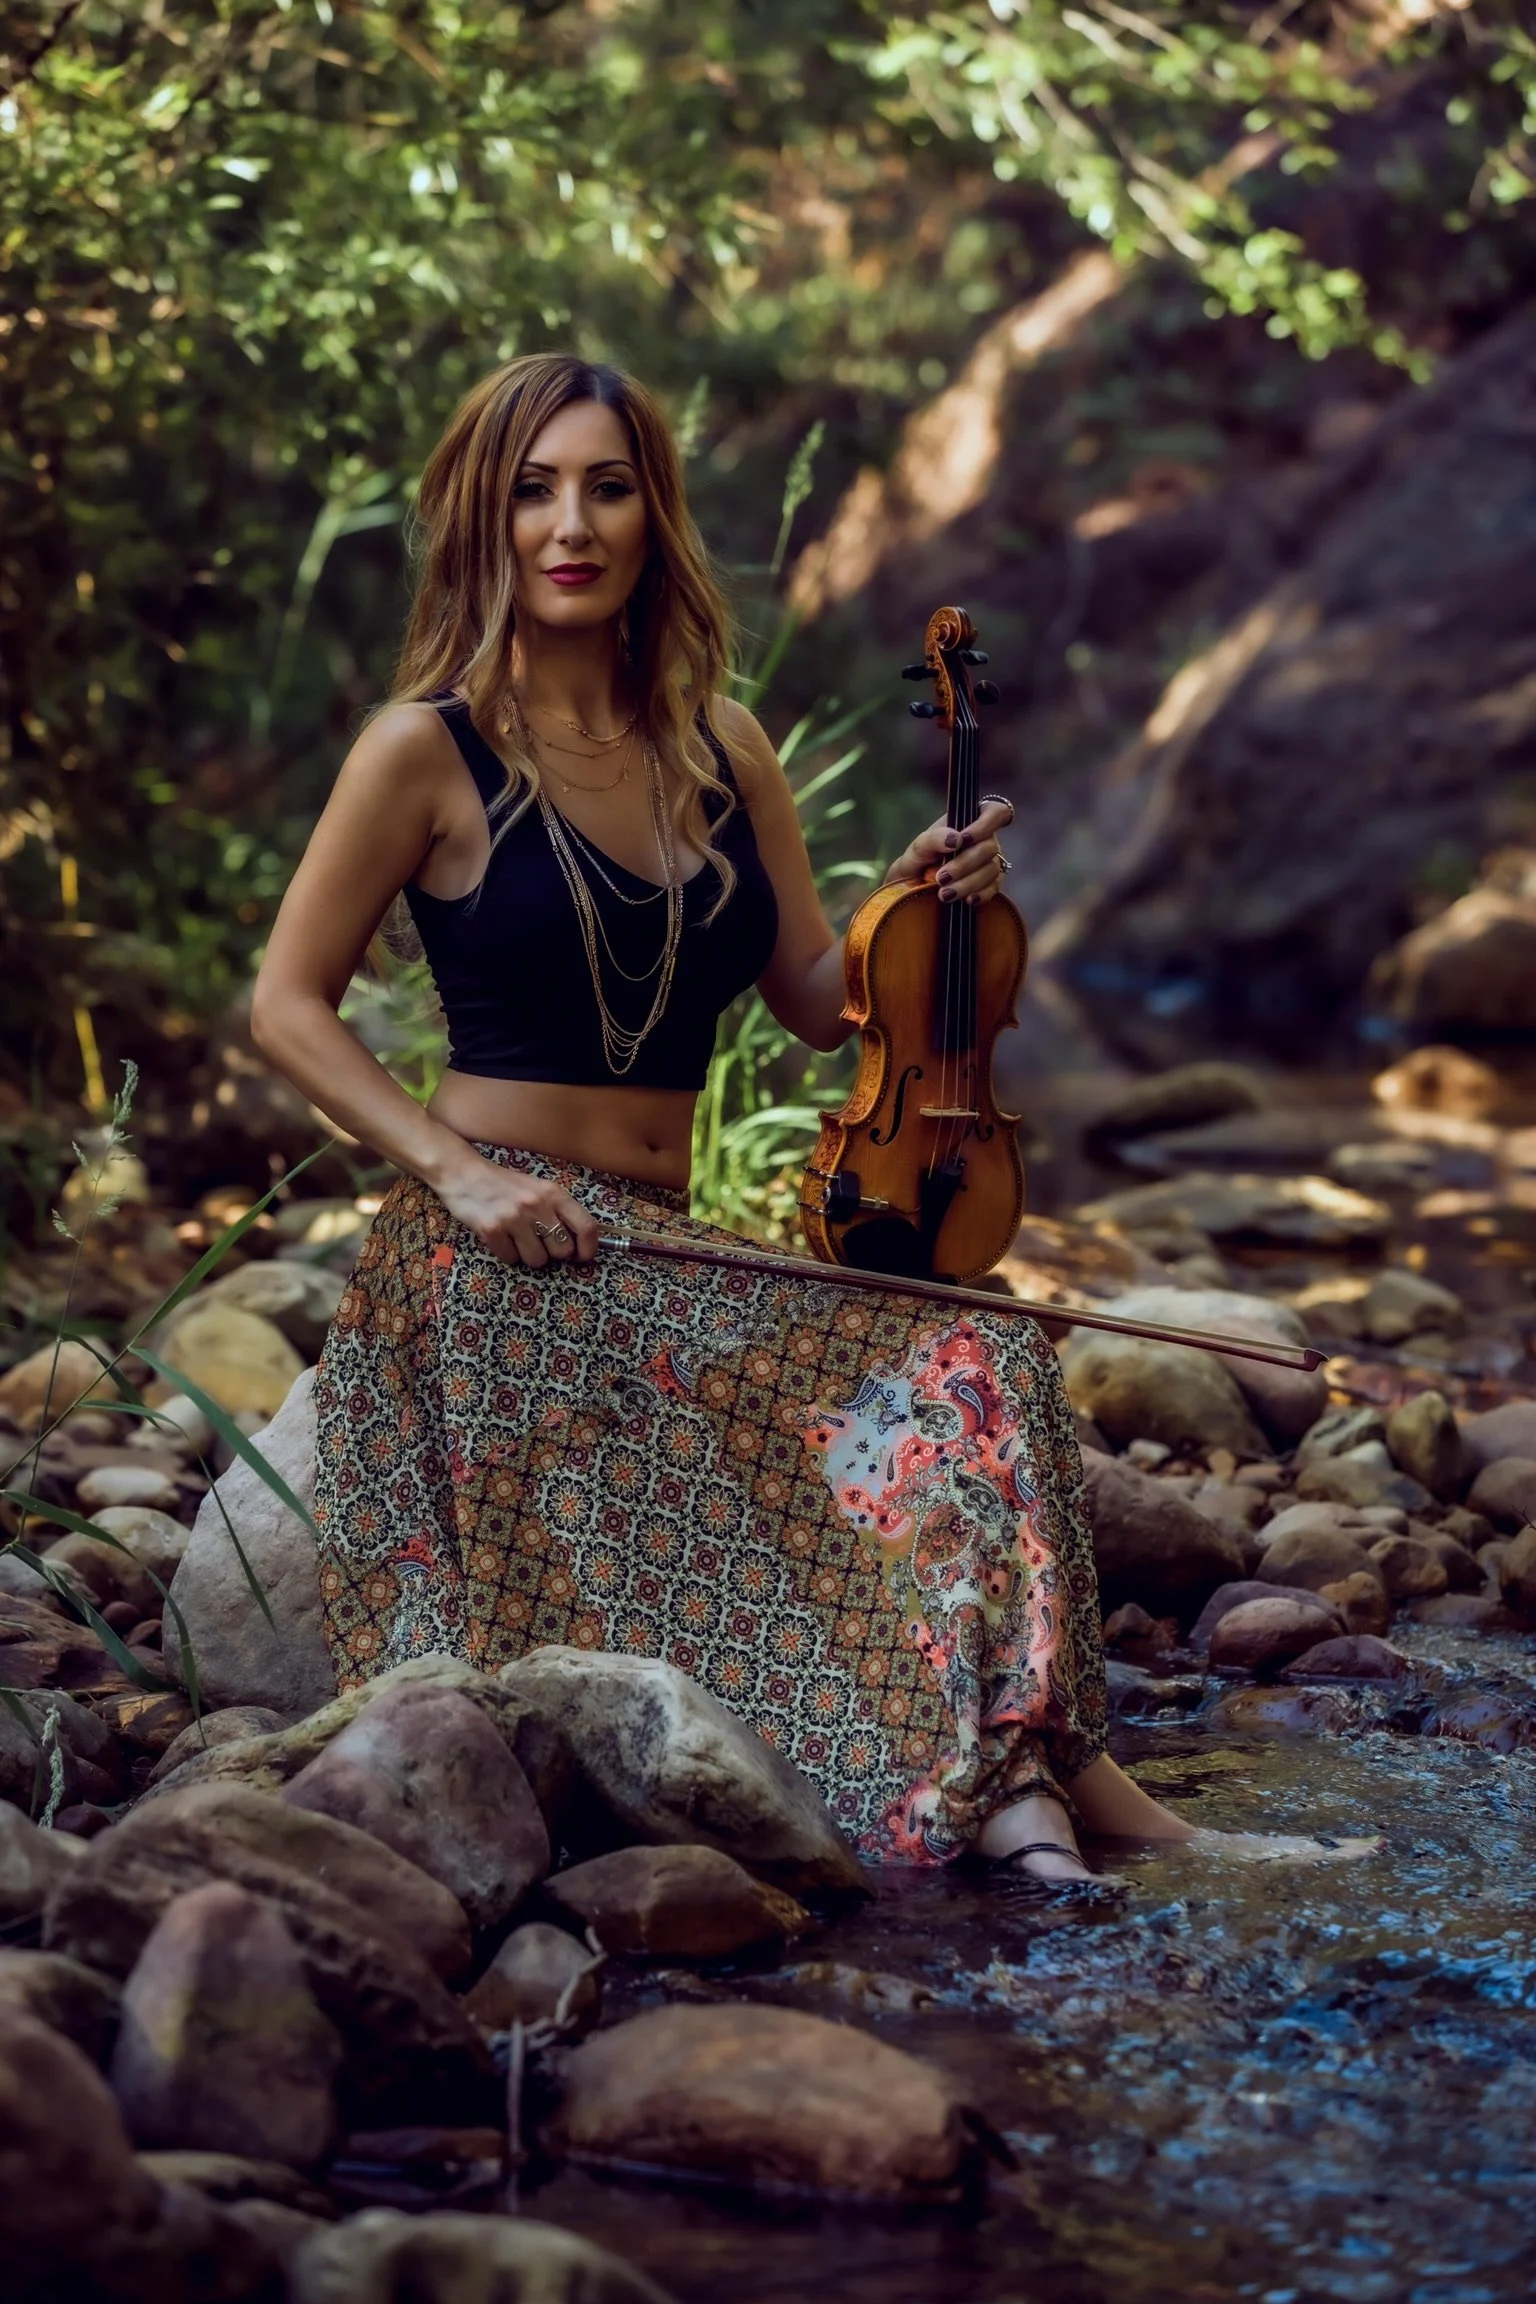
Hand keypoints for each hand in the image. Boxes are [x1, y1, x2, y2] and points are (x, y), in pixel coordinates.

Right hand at [435, 1156, 598, 1268]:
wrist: (464, 1174)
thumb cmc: (505, 1185)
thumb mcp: (539, 1190)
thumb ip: (559, 1211)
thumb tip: (580, 1243)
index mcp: (554, 1194)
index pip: (587, 1227)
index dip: (588, 1248)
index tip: (581, 1256)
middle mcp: (537, 1205)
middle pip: (562, 1250)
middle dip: (552, 1253)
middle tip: (539, 1242)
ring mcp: (514, 1218)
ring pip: (537, 1260)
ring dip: (528, 1255)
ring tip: (517, 1238)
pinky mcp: (492, 1230)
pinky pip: (510, 1259)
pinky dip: (506, 1253)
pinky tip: (500, 1237)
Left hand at [882, 796, 1012, 904]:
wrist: (912, 887)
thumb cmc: (918, 860)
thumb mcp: (918, 847)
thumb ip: (934, 838)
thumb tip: (956, 839)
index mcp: (970, 821)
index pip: (995, 813)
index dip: (986, 825)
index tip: (964, 839)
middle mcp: (985, 840)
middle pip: (989, 847)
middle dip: (965, 864)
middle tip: (941, 877)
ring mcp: (990, 861)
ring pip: (992, 869)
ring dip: (968, 883)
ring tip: (945, 894)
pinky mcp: (991, 884)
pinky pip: (994, 888)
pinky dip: (981, 894)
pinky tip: (967, 900)